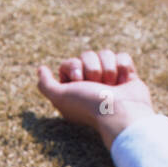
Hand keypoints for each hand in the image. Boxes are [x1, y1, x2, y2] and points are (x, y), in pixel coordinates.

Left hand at [36, 49, 155, 149]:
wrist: (121, 112)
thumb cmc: (89, 106)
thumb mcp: (60, 97)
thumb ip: (45, 84)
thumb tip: (41, 69)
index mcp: (74, 90)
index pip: (70, 63)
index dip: (74, 67)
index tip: (80, 82)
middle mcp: (90, 85)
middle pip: (87, 56)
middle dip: (92, 68)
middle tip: (97, 85)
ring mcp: (109, 80)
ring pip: (105, 54)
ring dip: (108, 68)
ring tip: (112, 86)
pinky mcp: (126, 76)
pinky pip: (122, 57)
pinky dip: (123, 68)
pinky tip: (123, 82)